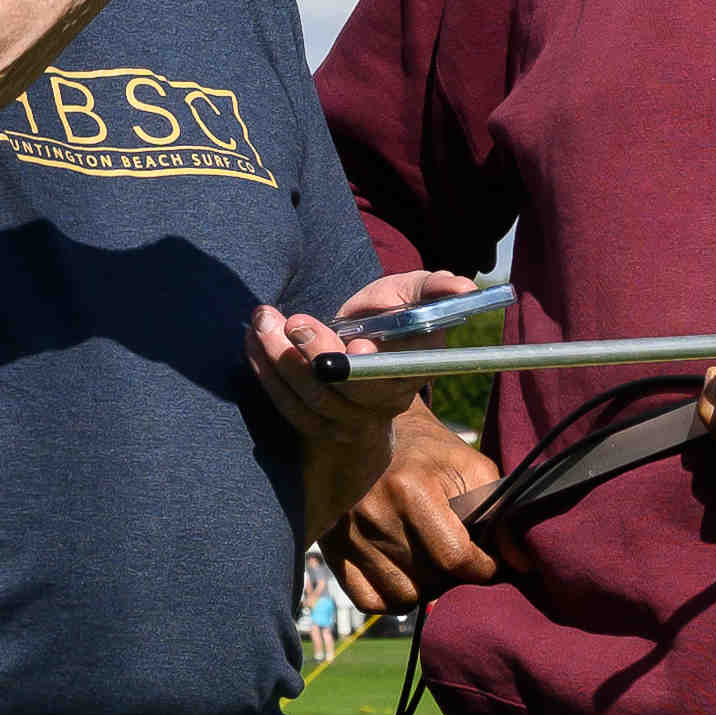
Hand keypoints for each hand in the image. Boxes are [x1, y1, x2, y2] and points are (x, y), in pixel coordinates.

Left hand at [250, 298, 445, 552]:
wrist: (359, 344)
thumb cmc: (388, 314)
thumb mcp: (411, 293)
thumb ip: (433, 287)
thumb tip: (463, 287)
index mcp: (416, 368)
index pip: (396, 376)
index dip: (373, 366)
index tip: (355, 342)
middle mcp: (388, 401)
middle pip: (350, 391)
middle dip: (315, 356)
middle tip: (290, 320)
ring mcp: (353, 421)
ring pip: (314, 398)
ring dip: (281, 359)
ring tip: (262, 320)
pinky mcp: (320, 427)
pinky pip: (290, 408)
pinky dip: (267, 376)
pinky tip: (253, 344)